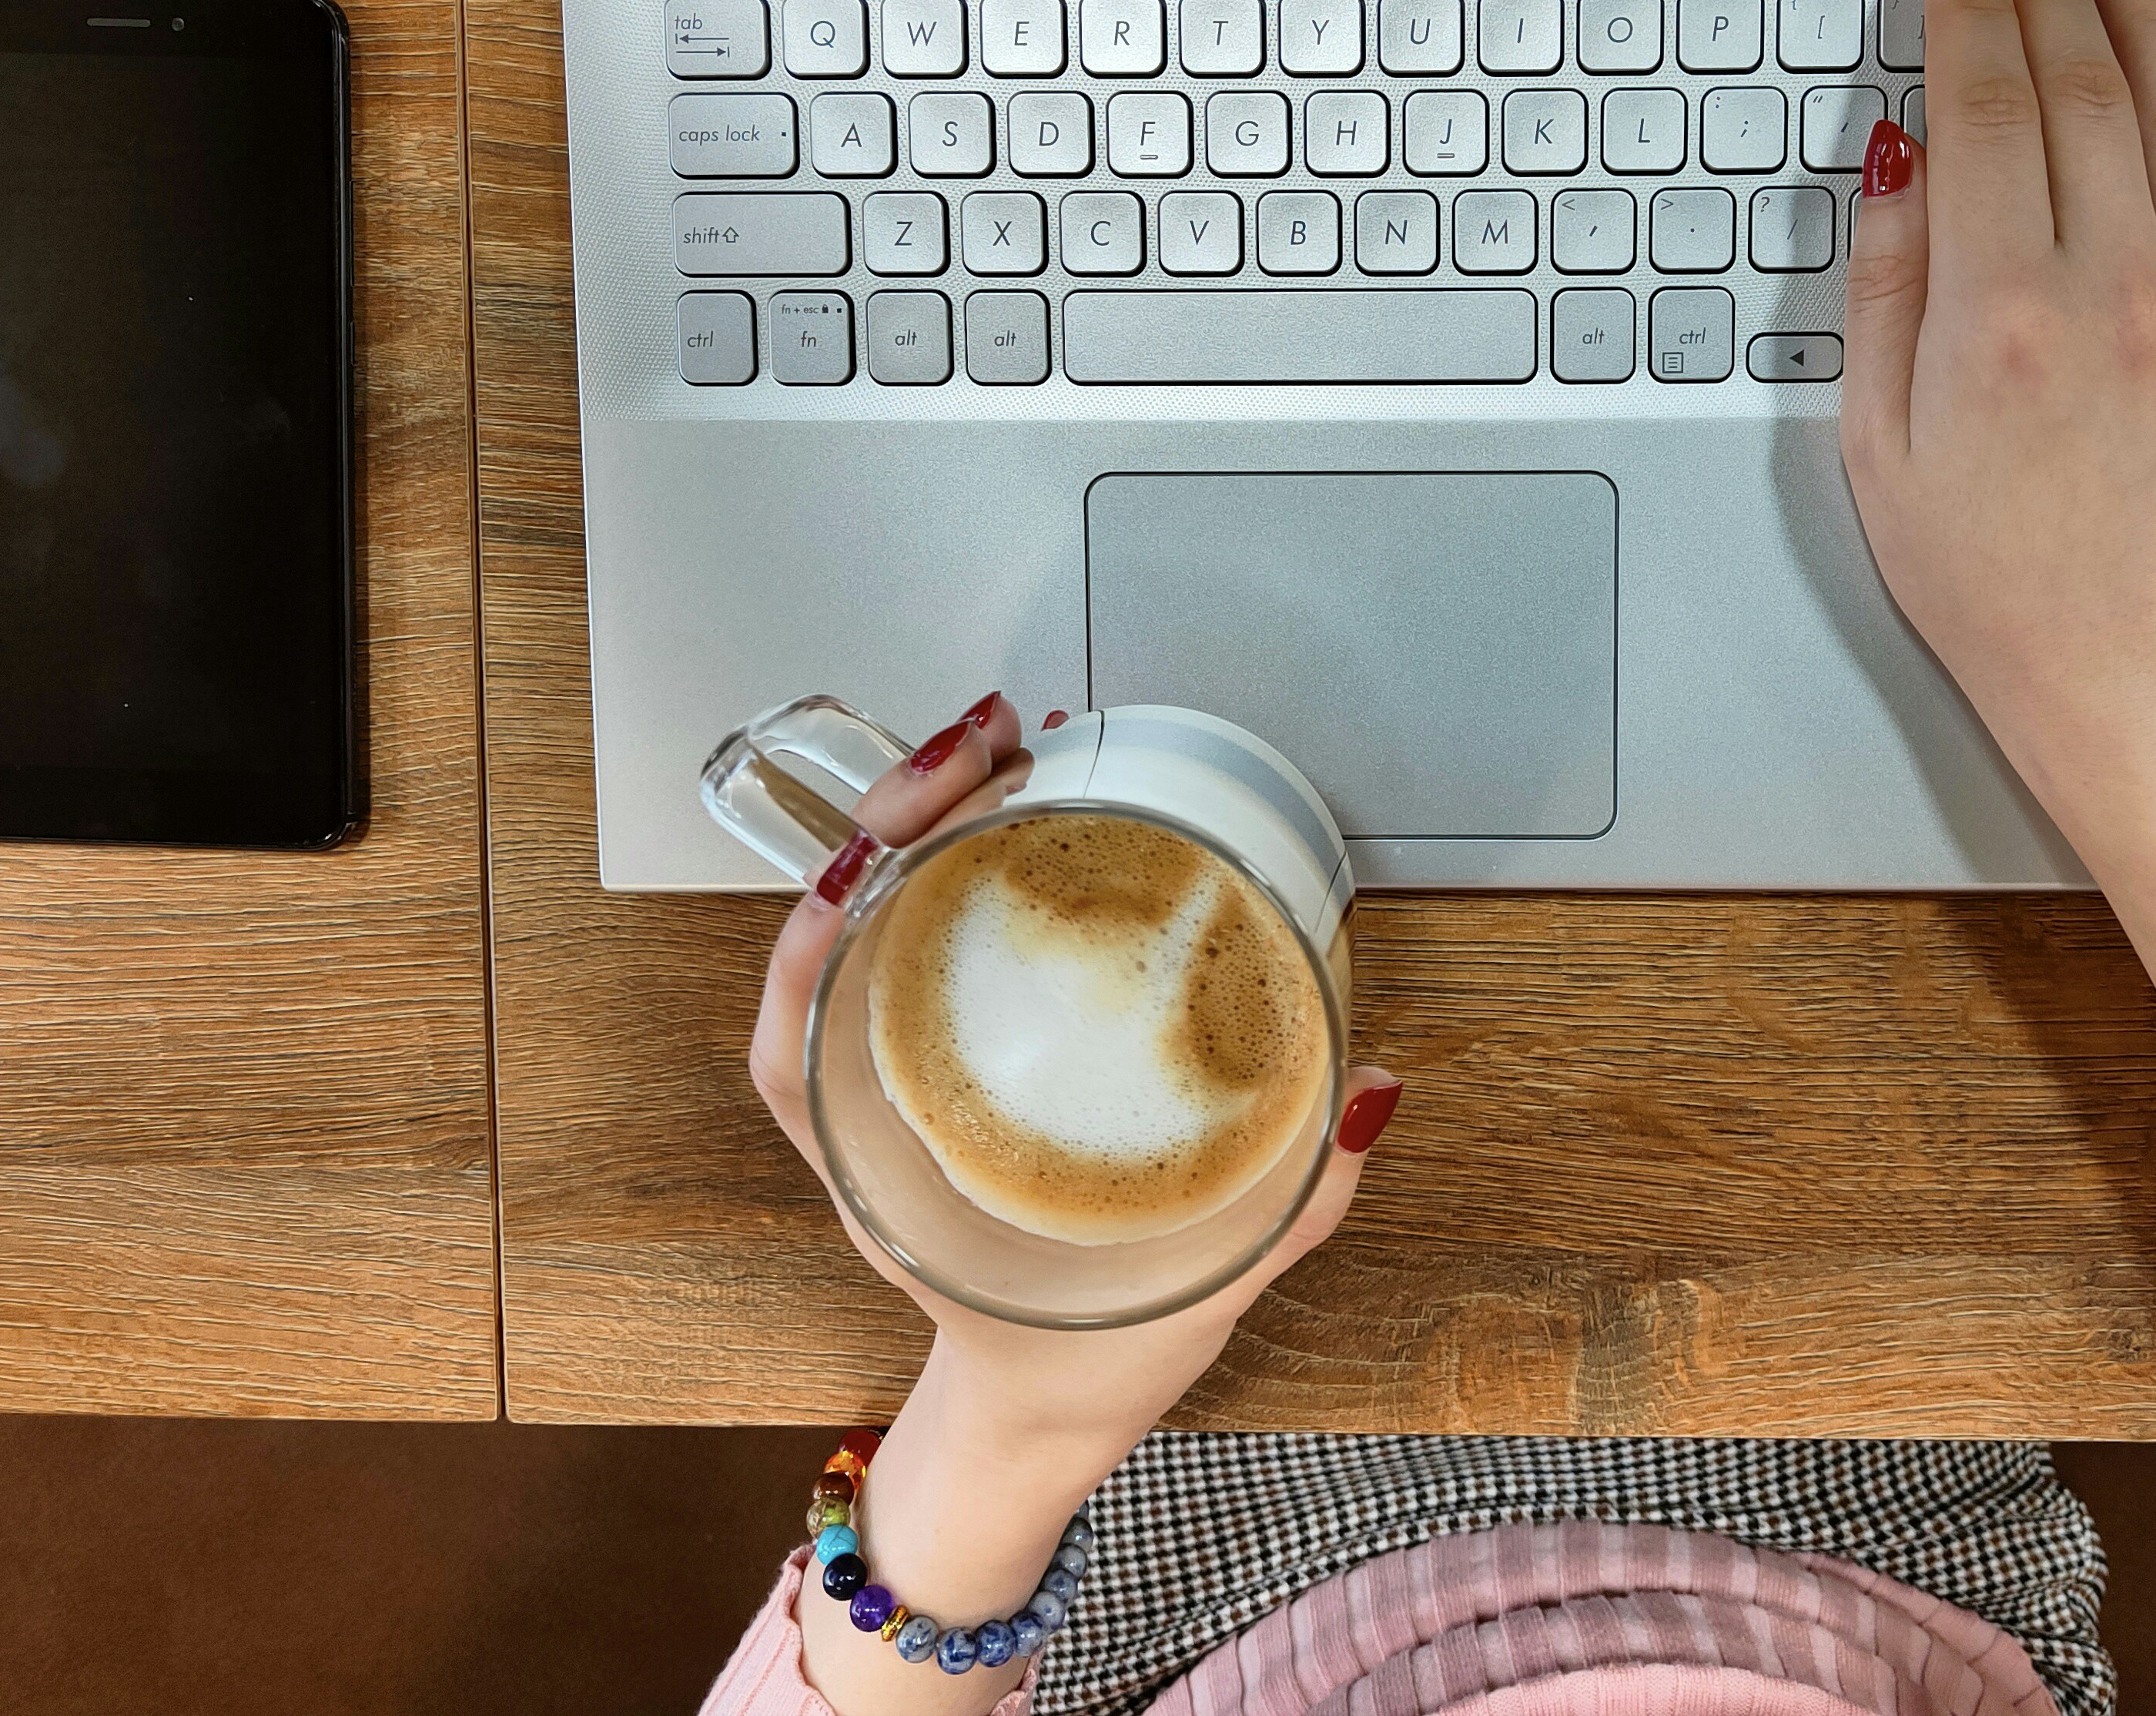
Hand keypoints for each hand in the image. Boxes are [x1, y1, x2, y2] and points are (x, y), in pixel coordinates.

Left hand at [746, 691, 1399, 1476]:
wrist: (1051, 1412)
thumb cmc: (1091, 1357)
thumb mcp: (1197, 1290)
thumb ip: (1293, 1201)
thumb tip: (1361, 1089)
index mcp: (896, 1186)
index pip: (794, 1057)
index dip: (810, 952)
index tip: (867, 864)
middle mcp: (881, 1120)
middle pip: (835, 950)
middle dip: (890, 826)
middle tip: (981, 744)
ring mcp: (907, 1082)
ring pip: (873, 932)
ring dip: (922, 826)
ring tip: (997, 744)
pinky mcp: (951, 1060)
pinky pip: (929, 948)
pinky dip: (955, 866)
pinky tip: (1006, 809)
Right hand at [1841, 0, 2155, 830]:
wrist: (2133, 663)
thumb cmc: (1994, 574)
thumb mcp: (1878, 440)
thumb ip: (1885, 282)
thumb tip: (1897, 155)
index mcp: (1999, 317)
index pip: (1981, 109)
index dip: (1966, 14)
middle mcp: (2113, 292)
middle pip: (2078, 88)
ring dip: (2138, 14)